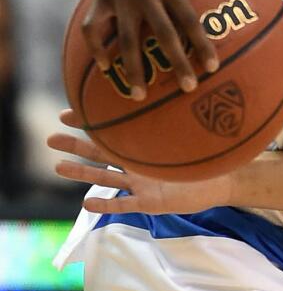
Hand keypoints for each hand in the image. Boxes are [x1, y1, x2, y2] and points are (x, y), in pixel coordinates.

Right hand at [48, 111, 232, 212]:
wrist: (225, 183)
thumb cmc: (210, 155)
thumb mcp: (194, 133)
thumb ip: (182, 116)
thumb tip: (176, 84)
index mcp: (146, 147)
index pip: (114, 134)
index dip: (90, 125)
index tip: (67, 113)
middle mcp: (140, 165)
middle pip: (102, 155)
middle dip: (76, 146)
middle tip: (50, 138)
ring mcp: (143, 185)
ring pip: (107, 179)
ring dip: (83, 174)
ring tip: (58, 167)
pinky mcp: (152, 204)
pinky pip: (126, 206)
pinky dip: (107, 206)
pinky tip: (86, 203)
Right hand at [83, 0, 248, 98]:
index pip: (188, 19)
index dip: (200, 44)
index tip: (213, 66)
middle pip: (161, 35)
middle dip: (175, 63)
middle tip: (188, 88)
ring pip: (124, 39)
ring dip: (131, 69)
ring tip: (139, 94)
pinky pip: (93, 28)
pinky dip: (97, 49)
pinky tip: (106, 67)